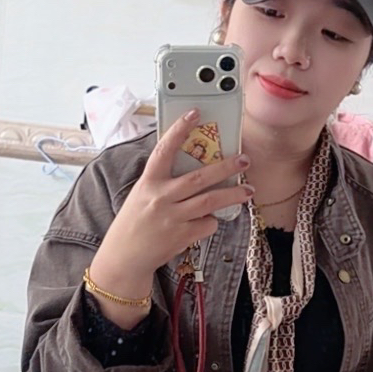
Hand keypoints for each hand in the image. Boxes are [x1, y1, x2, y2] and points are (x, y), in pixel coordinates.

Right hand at [90, 110, 250, 305]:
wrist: (124, 257)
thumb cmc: (133, 224)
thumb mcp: (142, 196)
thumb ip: (163, 183)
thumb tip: (194, 169)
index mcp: (148, 183)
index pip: (164, 150)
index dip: (179, 130)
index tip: (195, 114)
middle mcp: (161, 198)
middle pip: (199, 178)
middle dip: (225, 167)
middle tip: (244, 159)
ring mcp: (172, 218)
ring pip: (210, 202)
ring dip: (233, 195)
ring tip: (248, 190)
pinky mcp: (181, 236)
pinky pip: (206, 225)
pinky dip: (211, 222)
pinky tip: (206, 222)